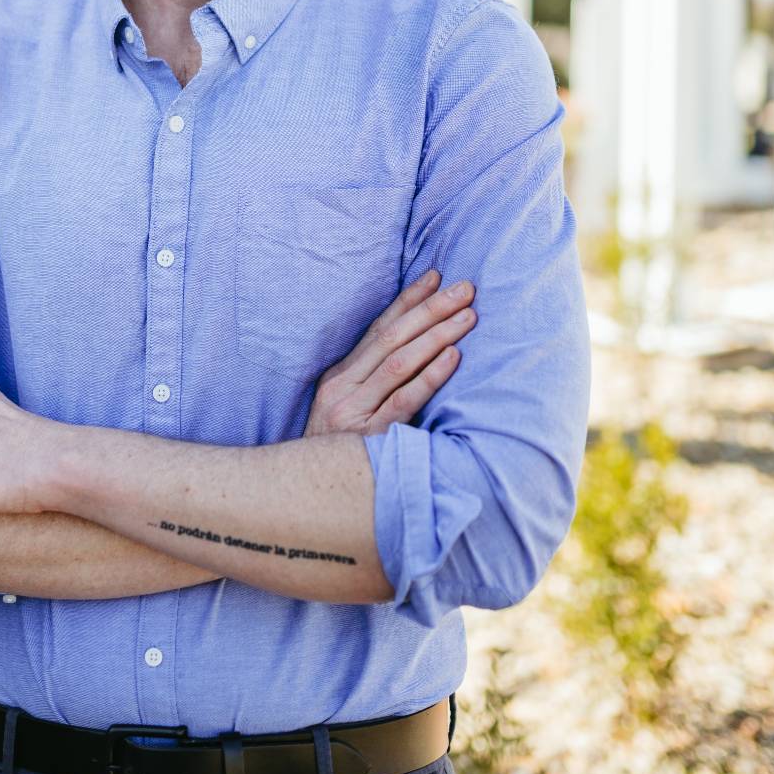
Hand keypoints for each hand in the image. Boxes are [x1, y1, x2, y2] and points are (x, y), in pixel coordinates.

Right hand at [303, 269, 475, 438]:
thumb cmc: (336, 452)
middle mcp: (343, 388)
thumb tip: (410, 349)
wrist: (305, 497)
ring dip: (437, 335)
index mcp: (337, 376)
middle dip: (431, 309)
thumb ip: (368, 382)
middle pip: (393, 338)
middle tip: (465, 289)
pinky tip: (453, 357)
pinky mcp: (370, 437)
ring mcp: (355, 411)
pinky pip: (405, 400)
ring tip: (468, 316)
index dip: (408, 300)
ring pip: (401, 362)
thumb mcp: (342, 409)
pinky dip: (430, 376)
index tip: (436, 277)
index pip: (379, 328)